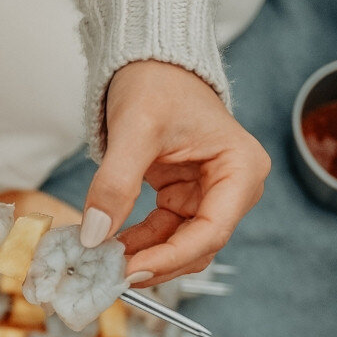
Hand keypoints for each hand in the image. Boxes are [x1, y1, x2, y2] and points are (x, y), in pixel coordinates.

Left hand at [79, 61, 270, 285]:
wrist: (150, 62)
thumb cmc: (157, 82)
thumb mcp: (134, 129)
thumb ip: (115, 183)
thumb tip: (95, 235)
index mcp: (241, 169)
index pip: (211, 231)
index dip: (170, 258)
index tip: (129, 271)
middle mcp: (233, 188)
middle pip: (196, 247)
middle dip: (153, 263)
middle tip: (107, 273)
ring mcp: (208, 196)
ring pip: (176, 246)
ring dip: (141, 257)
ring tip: (100, 262)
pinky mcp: (183, 199)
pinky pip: (161, 234)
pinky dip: (135, 244)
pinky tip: (106, 246)